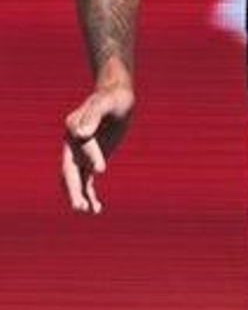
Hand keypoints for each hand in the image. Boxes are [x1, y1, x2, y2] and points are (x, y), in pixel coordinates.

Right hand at [62, 77, 134, 213]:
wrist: (116, 98)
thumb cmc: (113, 99)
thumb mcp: (106, 103)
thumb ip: (93, 116)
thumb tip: (81, 133)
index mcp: (73, 128)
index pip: (80, 146)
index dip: (91, 157)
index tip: (102, 169)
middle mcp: (72, 143)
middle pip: (68, 170)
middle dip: (73, 189)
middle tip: (79, 206)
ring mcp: (79, 153)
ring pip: (76, 180)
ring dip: (81, 196)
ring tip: (90, 212)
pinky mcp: (90, 160)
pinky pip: (86, 181)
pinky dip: (90, 194)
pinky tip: (97, 209)